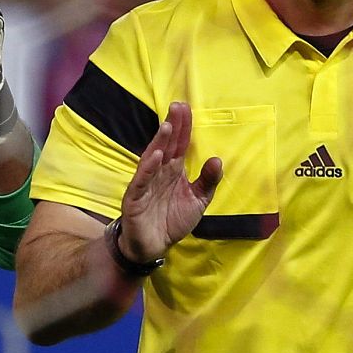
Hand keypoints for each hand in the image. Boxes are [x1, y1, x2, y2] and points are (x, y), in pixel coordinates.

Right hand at [118, 102, 222, 262]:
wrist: (154, 246)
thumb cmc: (172, 220)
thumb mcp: (197, 201)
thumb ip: (207, 181)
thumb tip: (217, 159)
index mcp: (173, 170)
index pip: (179, 144)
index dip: (183, 127)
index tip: (187, 107)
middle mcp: (159, 172)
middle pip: (166, 145)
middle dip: (172, 126)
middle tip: (177, 106)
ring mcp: (146, 183)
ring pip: (152, 158)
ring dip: (159, 142)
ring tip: (168, 126)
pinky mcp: (135, 198)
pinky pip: (142, 181)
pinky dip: (148, 168)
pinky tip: (155, 156)